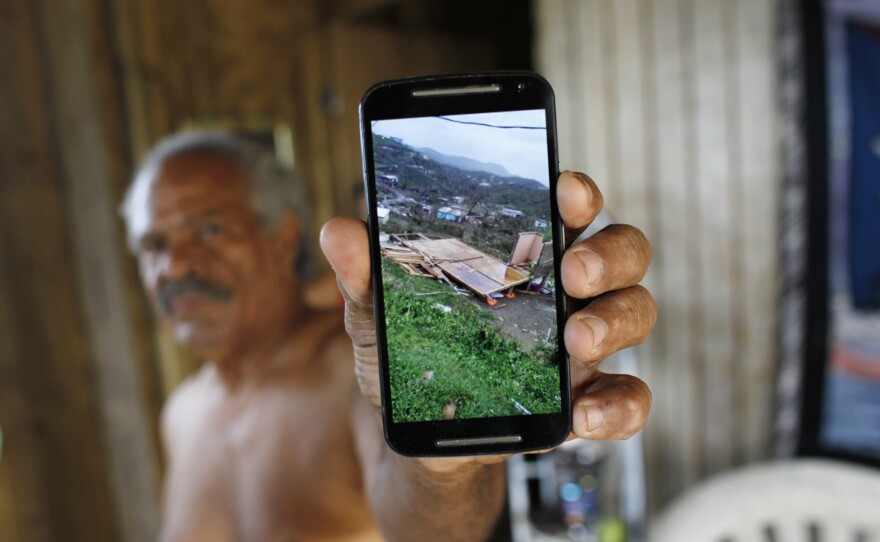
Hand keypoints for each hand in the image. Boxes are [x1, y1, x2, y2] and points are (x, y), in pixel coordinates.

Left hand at [320, 171, 654, 451]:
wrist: (424, 440)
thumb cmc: (410, 362)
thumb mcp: (379, 319)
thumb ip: (365, 277)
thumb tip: (338, 231)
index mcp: (522, 256)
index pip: (566, 207)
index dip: (576, 192)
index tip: (564, 189)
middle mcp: (565, 291)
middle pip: (623, 249)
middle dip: (609, 253)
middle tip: (573, 272)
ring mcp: (584, 344)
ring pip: (637, 310)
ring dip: (616, 319)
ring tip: (575, 342)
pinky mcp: (588, 398)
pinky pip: (631, 396)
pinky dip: (620, 404)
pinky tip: (583, 416)